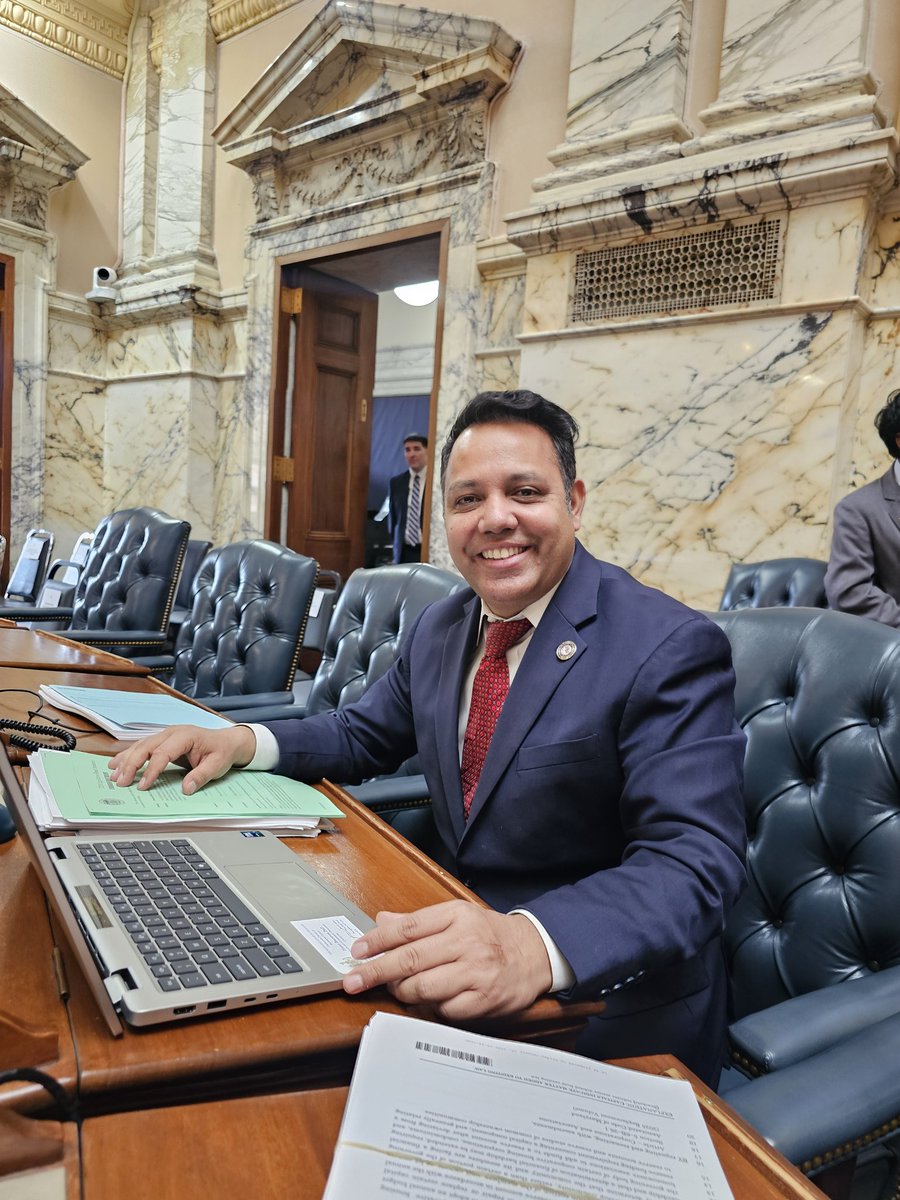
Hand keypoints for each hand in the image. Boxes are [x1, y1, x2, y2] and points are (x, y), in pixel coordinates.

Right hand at [107, 724, 257, 794]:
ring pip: (140, 746)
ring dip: (126, 760)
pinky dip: (128, 755)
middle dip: (131, 764)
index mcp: (185, 736)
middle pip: (146, 747)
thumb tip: (186, 789)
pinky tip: (116, 764)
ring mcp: (166, 735)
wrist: (227, 741)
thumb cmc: (222, 752)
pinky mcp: (162, 740)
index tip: (143, 786)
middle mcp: (172, 732)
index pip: (163, 753)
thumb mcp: (217, 765)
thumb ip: (201, 776)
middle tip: (121, 782)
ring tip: (113, 775)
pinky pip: (142, 747)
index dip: (151, 770)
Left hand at [342, 900, 551, 1019]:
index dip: (377, 940)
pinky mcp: (483, 999)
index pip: (408, 928)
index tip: (357, 951)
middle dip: (376, 972)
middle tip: (353, 981)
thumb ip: (418, 922)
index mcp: (457, 915)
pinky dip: (429, 1007)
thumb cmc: (489, 935)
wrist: (534, 954)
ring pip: (422, 987)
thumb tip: (381, 922)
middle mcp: (467, 942)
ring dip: (402, 991)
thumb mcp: (457, 917)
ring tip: (398, 988)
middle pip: (410, 959)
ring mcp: (476, 972)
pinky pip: (442, 1009)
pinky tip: (431, 999)